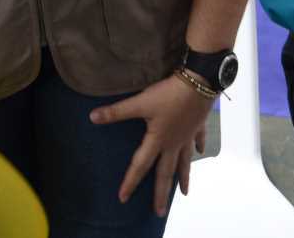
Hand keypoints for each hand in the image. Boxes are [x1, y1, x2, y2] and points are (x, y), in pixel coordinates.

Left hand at [90, 74, 211, 215]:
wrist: (199, 83)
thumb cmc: (169, 94)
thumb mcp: (140, 102)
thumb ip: (117, 112)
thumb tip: (93, 117)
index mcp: (158, 141)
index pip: (140, 165)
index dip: (130, 181)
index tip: (123, 198)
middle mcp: (174, 143)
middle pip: (166, 173)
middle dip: (161, 193)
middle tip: (160, 212)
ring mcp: (187, 136)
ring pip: (185, 162)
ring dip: (184, 177)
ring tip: (184, 193)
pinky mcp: (197, 125)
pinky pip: (198, 140)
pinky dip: (198, 148)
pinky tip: (200, 152)